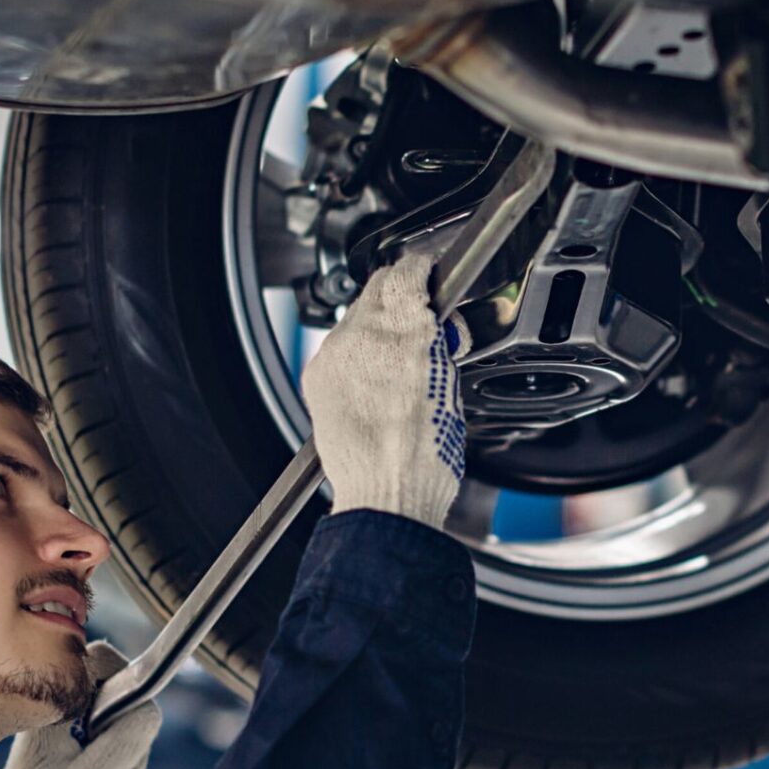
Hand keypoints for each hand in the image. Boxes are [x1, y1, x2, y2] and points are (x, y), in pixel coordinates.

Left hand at [0, 641, 164, 768]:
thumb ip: (125, 741)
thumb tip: (151, 709)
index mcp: (56, 706)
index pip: (107, 661)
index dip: (132, 687)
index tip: (129, 732)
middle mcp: (62, 708)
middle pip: (125, 699)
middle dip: (130, 746)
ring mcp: (70, 728)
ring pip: (125, 728)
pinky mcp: (76, 747)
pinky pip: (116, 748)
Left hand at [302, 253, 468, 529]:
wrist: (384, 496)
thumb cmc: (424, 458)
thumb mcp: (451, 386)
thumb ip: (437, 343)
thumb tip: (434, 327)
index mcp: (405, 333)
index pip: (407, 272)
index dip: (422, 272)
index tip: (430, 277)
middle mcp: (362, 336)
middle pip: (377, 289)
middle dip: (401, 300)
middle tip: (422, 326)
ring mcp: (334, 356)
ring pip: (356, 318)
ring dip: (378, 328)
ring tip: (399, 363)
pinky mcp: (317, 376)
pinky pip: (338, 348)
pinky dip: (356, 355)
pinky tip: (375, 382)